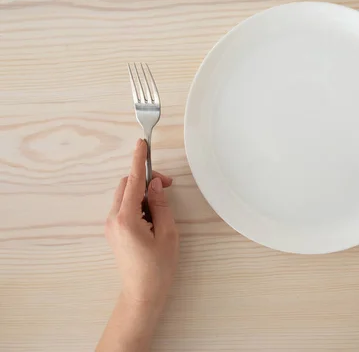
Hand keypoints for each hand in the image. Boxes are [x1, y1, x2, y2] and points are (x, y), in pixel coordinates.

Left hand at [105, 139, 179, 309]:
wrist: (142, 294)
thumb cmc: (158, 268)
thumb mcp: (167, 234)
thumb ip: (161, 205)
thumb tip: (156, 185)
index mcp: (127, 218)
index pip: (133, 182)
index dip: (139, 161)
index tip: (142, 143)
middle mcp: (113, 219)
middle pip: (127, 185)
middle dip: (145, 179)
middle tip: (168, 185)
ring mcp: (111, 226)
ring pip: (125, 196)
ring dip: (142, 193)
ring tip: (162, 207)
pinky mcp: (114, 231)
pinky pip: (124, 207)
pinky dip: (138, 203)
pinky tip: (153, 216)